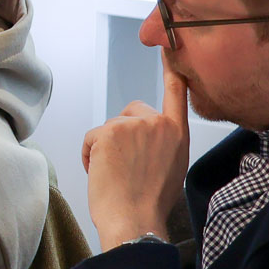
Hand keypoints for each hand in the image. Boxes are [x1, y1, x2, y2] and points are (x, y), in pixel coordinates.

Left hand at [81, 66, 190, 247]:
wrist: (135, 221)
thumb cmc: (149, 203)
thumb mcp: (170, 168)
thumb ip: (162, 144)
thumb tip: (144, 139)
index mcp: (179, 134)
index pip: (176, 93)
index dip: (171, 70)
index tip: (169, 47)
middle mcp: (159, 124)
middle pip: (131, 111)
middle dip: (122, 131)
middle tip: (123, 164)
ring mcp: (133, 125)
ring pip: (109, 128)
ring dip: (105, 149)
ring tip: (115, 176)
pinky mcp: (109, 131)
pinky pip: (92, 138)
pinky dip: (90, 155)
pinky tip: (101, 174)